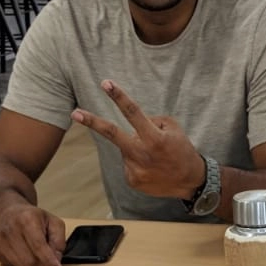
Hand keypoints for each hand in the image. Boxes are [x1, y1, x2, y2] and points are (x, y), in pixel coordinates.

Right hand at [0, 202, 65, 265]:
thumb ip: (59, 241)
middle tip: (46, 259)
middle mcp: (10, 229)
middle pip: (30, 261)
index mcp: (27, 219)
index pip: (39, 246)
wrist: (7, 212)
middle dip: (42, 265)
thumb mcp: (53, 222)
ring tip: (33, 253)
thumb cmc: (33, 218)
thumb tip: (56, 260)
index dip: (49, 262)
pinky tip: (21, 252)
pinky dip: (20, 263)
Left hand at [72, 80, 205, 199]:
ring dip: (134, 148)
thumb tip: (132, 124)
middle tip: (74, 113)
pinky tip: (151, 168)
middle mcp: (142, 154)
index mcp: (154, 137)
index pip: (133, 112)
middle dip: (92, 122)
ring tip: (154, 157)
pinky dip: (136, 162)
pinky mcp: (132, 180)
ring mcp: (135, 169)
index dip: (118, 96)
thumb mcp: (172, 128)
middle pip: (112, 134)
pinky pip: (128, 163)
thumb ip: (151, 121)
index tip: (106, 83)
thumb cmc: (181, 150)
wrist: (191, 182)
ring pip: (125, 149)